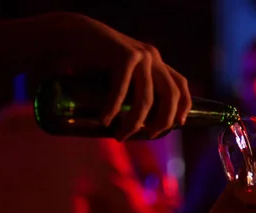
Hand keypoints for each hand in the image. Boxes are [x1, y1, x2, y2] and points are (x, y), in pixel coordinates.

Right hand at [43, 12, 191, 139]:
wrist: (72, 33)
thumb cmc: (92, 60)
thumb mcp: (120, 73)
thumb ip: (131, 88)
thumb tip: (138, 123)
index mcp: (155, 61)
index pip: (179, 84)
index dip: (184, 105)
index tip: (178, 124)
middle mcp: (152, 57)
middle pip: (170, 95)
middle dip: (163, 120)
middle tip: (148, 135)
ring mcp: (139, 55)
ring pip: (146, 100)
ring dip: (134, 123)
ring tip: (120, 135)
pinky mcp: (123, 55)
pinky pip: (122, 90)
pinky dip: (113, 108)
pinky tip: (104, 120)